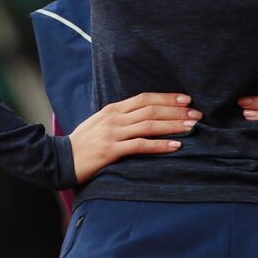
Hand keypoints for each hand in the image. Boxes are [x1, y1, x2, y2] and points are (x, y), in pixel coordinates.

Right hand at [69, 92, 200, 184]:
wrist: (60, 160)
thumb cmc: (82, 144)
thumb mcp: (100, 124)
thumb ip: (120, 118)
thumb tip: (144, 116)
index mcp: (112, 109)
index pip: (145, 98)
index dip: (167, 98)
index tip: (186, 99)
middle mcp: (114, 118)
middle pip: (151, 109)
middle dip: (176, 110)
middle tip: (197, 114)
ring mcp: (112, 133)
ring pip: (149, 125)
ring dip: (173, 125)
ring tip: (192, 127)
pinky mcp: (110, 150)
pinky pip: (140, 145)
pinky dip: (160, 144)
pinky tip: (175, 146)